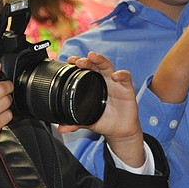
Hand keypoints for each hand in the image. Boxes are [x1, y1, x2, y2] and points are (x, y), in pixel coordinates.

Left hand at [59, 52, 144, 166]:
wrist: (120, 130)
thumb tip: (61, 128)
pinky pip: (126, 77)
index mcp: (93, 84)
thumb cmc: (104, 120)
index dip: (78, 63)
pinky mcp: (127, 88)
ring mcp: (115, 83)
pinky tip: (115, 76)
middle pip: (95, 65)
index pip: (85, 69)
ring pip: (108, 66)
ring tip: (93, 57)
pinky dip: (121, 74)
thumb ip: (74, 123)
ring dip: (101, 60)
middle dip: (87, 60)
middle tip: (79, 61)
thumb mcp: (87, 121)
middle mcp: (103, 80)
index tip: (70, 61)